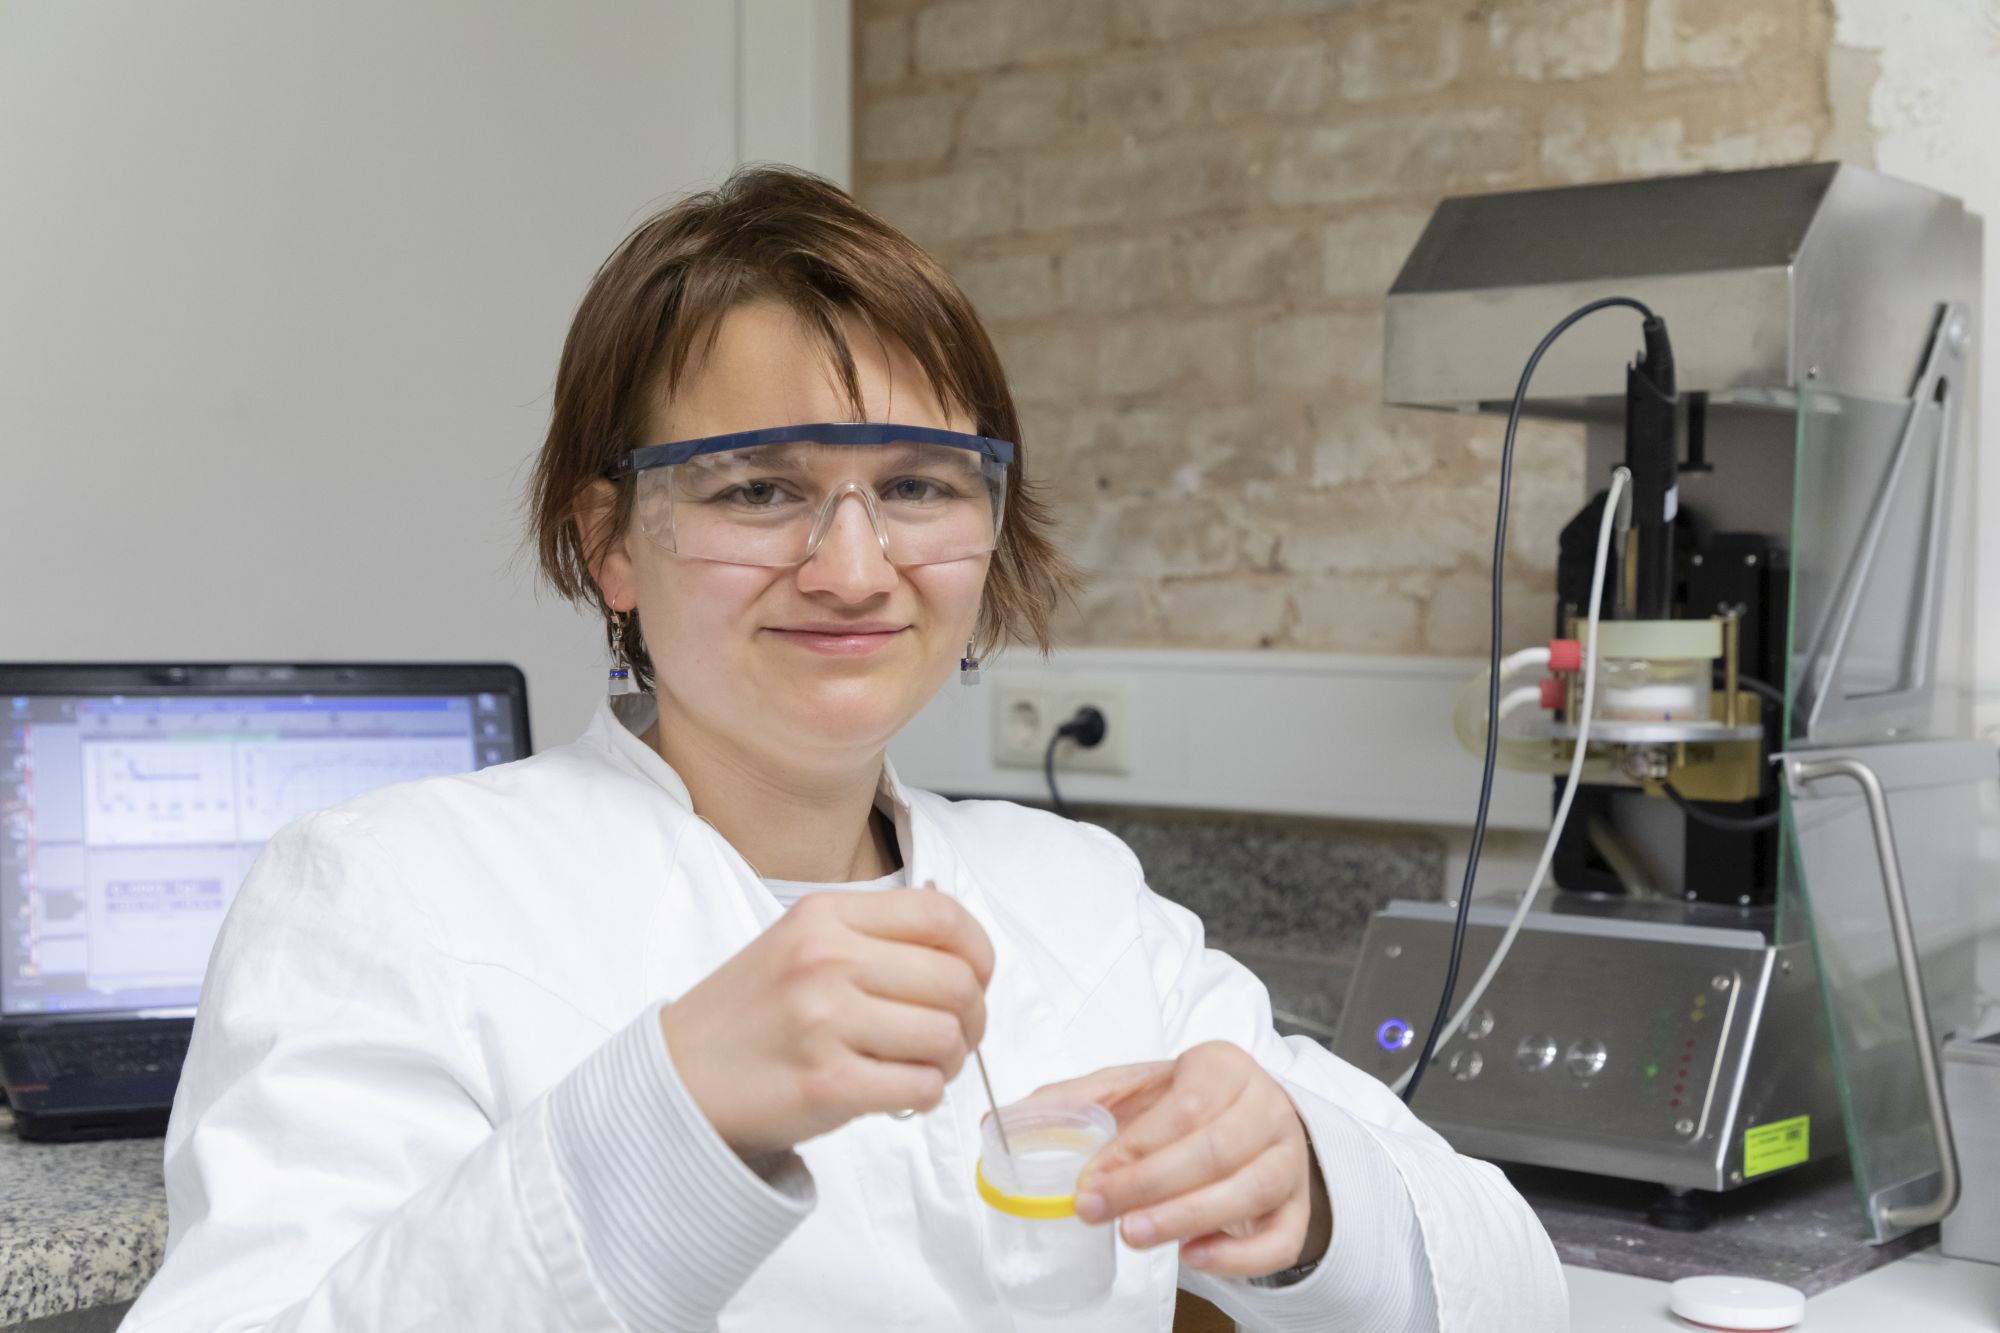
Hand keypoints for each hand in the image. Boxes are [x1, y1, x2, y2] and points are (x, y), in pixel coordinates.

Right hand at [659, 887, 992, 1156]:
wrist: (679, 1076)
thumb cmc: (751, 1013)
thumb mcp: (802, 943)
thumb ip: (874, 938)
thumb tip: (965, 958)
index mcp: (826, 915)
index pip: (943, 916)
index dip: (979, 952)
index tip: (976, 978)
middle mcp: (826, 959)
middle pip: (956, 981)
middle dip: (973, 1017)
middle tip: (954, 1036)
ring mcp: (825, 1021)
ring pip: (946, 1036)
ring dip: (951, 1060)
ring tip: (923, 1065)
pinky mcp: (827, 1083)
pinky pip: (921, 1087)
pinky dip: (926, 1093)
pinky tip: (899, 1090)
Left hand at [1029, 1042, 1330, 1279]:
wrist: (1245, 1119)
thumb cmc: (1181, 1104)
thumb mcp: (1130, 1090)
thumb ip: (1072, 1102)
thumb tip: (998, 1125)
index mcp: (1222, 1066)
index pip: (1186, 1106)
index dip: (1136, 1147)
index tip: (1089, 1179)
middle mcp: (1266, 1107)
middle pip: (1216, 1150)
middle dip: (1150, 1186)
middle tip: (1096, 1210)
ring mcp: (1289, 1159)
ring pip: (1251, 1191)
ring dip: (1186, 1219)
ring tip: (1133, 1237)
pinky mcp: (1299, 1206)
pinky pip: (1281, 1238)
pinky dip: (1238, 1257)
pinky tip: (1192, 1257)